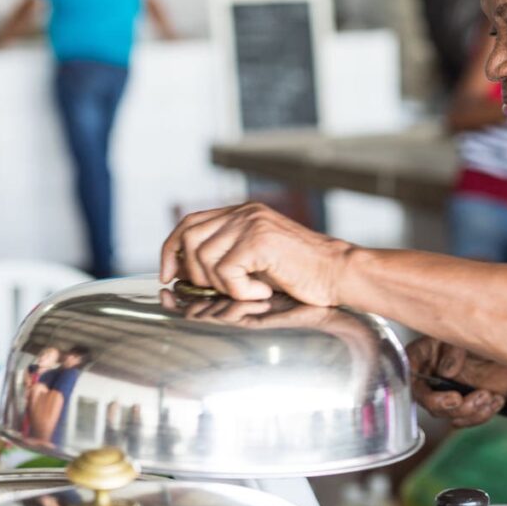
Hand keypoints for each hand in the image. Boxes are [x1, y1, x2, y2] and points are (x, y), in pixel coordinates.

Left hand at [160, 202, 353, 304]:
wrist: (338, 273)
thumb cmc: (301, 273)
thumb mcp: (256, 259)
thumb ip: (223, 255)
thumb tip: (179, 268)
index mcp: (242, 213)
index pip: (190, 222)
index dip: (170, 248)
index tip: (167, 273)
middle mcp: (245, 213)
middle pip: (189, 237)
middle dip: (191, 271)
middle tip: (215, 291)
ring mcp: (252, 224)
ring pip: (205, 258)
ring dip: (221, 285)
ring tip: (249, 291)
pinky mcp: (259, 241)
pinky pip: (226, 272)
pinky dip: (240, 291)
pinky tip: (262, 292)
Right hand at [407, 337, 506, 427]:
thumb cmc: (480, 338)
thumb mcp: (465, 337)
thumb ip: (453, 351)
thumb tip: (445, 371)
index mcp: (423, 355)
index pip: (409, 375)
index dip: (421, 390)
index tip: (449, 395)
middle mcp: (429, 376)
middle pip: (427, 401)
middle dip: (447, 406)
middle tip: (463, 400)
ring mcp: (445, 393)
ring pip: (448, 414)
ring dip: (469, 411)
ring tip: (488, 396)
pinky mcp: (462, 406)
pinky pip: (466, 419)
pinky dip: (482, 413)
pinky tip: (496, 400)